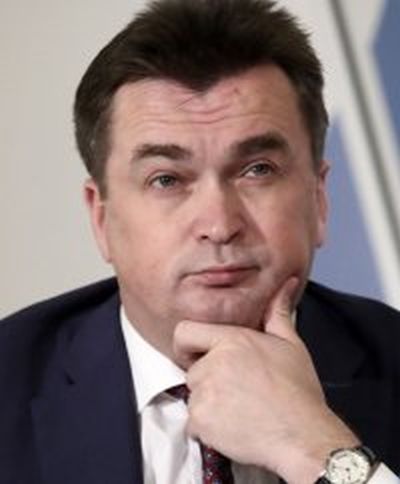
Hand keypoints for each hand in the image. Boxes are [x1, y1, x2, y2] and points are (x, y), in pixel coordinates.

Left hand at [173, 277, 359, 483]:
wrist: (303, 436)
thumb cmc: (298, 393)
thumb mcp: (291, 345)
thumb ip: (278, 312)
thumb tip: (286, 285)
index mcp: (232, 340)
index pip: (184, 332)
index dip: (188, 345)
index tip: (198, 356)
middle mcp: (214, 363)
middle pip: (192, 369)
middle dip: (206, 380)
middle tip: (233, 390)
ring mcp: (205, 392)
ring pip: (192, 397)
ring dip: (208, 406)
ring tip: (238, 410)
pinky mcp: (201, 421)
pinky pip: (192, 424)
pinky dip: (207, 429)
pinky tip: (233, 427)